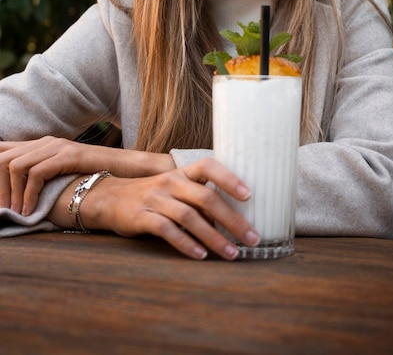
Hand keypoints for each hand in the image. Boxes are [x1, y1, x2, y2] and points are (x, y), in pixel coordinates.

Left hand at [0, 137, 174, 215]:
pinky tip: (30, 210)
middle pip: (2, 157)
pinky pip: (36, 173)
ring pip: (15, 166)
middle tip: (1, 210)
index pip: (3, 149)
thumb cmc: (96, 175)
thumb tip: (19, 194)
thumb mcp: (64, 174)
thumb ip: (43, 176)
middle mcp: (45, 141)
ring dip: (10, 193)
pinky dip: (28, 194)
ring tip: (15, 213)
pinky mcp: (68, 155)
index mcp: (41, 144)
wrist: (128, 167)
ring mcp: (56, 146)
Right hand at [78, 157, 259, 260]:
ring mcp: (156, 198)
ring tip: (232, 252)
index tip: (249, 195)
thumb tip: (232, 222)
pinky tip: (200, 255)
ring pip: (190, 217)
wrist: (110, 198)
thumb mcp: (176, 190)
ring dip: (214, 237)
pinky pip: (167, 230)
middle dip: (232, 219)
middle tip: (252, 237)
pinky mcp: (142, 216)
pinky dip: (186, 243)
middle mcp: (170, 181)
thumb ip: (199, 201)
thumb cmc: (154, 196)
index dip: (229, 178)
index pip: (209, 166)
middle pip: (206, 197)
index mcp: (182, 172)